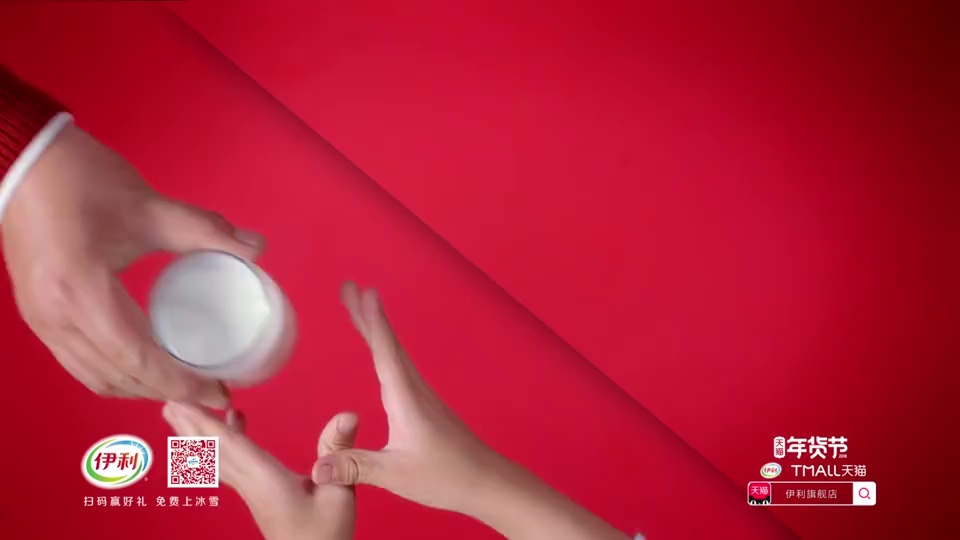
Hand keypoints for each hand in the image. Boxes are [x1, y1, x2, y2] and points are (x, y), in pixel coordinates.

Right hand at [1, 123, 262, 406]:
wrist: (22, 162)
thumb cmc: (80, 179)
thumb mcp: (148, 206)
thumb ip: (205, 230)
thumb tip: (257, 248)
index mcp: (82, 293)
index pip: (138, 359)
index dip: (181, 383)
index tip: (221, 392)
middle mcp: (56, 318)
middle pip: (117, 377)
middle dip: (168, 392)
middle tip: (213, 390)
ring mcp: (41, 320)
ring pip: (95, 377)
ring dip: (141, 389)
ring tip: (185, 383)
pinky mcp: (38, 315)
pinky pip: (79, 363)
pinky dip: (116, 375)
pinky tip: (146, 367)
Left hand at [163, 402, 356, 539]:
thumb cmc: (326, 534)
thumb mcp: (340, 492)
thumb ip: (339, 452)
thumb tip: (348, 414)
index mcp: (265, 481)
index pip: (230, 446)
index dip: (205, 423)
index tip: (182, 402)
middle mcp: (250, 484)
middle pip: (212, 451)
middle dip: (189, 425)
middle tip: (166, 399)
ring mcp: (250, 490)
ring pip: (217, 457)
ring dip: (197, 434)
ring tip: (179, 411)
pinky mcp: (257, 493)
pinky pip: (230, 462)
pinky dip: (224, 442)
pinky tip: (230, 423)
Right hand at [311, 282, 504, 513]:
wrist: (486, 482)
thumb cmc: (445, 476)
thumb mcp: (395, 474)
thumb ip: (355, 467)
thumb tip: (315, 466)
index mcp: (406, 398)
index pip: (385, 353)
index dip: (372, 321)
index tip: (362, 292)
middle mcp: (414, 390)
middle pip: (388, 345)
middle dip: (368, 316)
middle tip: (349, 288)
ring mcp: (422, 397)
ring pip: (394, 355)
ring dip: (376, 331)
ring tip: (359, 311)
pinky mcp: (425, 407)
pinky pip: (399, 369)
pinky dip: (385, 351)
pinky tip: (382, 354)